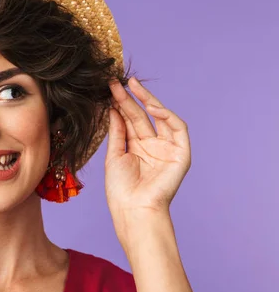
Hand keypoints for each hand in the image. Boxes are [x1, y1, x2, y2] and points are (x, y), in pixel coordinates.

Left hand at [105, 77, 190, 238]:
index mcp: (136, 147)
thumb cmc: (121, 189)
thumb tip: (113, 107)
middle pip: (142, 116)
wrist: (133, 209)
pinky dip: (167, 115)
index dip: (120, 104)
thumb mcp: (114, 155)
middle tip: (118, 82)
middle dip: (130, 98)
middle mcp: (152, 145)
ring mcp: (167, 148)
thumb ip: (117, 131)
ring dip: (146, 101)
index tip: (109, 88)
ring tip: (130, 87)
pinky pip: (178, 128)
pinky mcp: (181, 153)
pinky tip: (151, 106)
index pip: (129, 120)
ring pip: (158, 117)